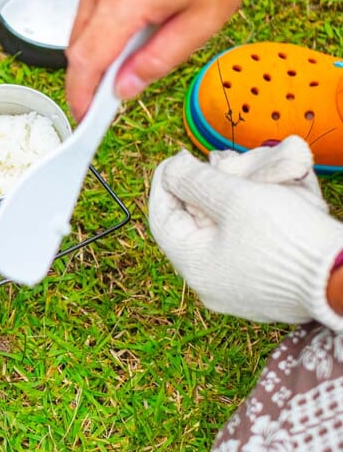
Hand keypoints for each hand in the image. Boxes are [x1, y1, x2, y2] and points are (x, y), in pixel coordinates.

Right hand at [64, 0, 279, 121]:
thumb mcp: (205, 20)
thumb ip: (159, 60)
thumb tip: (124, 88)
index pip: (87, 60)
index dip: (82, 95)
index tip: (84, 117)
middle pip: (78, 41)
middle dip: (93, 69)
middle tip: (117, 85)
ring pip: (82, 16)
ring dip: (102, 34)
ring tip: (144, 28)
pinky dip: (106, 4)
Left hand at [148, 144, 342, 330]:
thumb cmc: (289, 237)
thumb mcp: (235, 198)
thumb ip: (197, 181)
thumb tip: (173, 169)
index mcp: (195, 268)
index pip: (162, 219)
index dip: (165, 184)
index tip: (175, 158)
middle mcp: (210, 286)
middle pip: (190, 230)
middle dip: (197, 194)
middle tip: (205, 167)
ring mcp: (237, 292)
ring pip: (219, 240)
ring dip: (223, 208)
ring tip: (234, 181)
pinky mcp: (264, 291)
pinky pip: (243, 252)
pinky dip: (245, 225)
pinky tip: (258, 205)